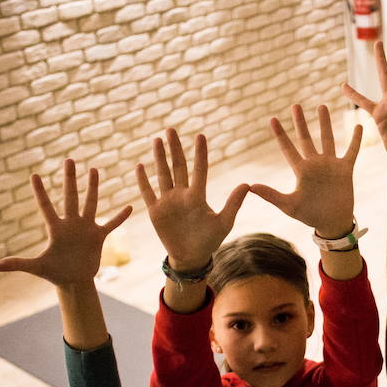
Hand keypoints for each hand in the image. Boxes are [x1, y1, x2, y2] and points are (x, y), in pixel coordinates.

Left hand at [0, 159, 131, 286]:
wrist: (73, 281)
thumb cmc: (54, 273)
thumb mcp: (36, 267)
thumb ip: (18, 264)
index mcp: (55, 229)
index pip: (46, 206)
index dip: (40, 191)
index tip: (34, 175)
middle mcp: (71, 224)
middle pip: (70, 196)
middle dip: (70, 178)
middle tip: (69, 159)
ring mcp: (86, 228)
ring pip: (90, 203)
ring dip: (92, 188)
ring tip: (93, 170)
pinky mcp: (98, 237)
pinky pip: (112, 224)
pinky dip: (120, 217)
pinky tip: (130, 207)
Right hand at [137, 130, 247, 270]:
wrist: (191, 257)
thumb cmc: (209, 240)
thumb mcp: (224, 223)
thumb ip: (233, 204)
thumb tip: (247, 184)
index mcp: (198, 196)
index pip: (199, 170)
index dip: (200, 154)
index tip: (200, 136)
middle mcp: (182, 194)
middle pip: (177, 167)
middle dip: (174, 148)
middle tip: (171, 129)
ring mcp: (167, 201)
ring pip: (162, 175)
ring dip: (159, 158)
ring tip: (157, 140)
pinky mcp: (155, 211)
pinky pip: (148, 193)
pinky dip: (143, 180)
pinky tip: (140, 165)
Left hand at [250, 104, 361, 238]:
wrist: (332, 223)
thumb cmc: (310, 216)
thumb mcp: (289, 205)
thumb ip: (271, 195)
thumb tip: (250, 186)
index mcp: (301, 171)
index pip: (288, 148)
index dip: (280, 134)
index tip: (273, 119)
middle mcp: (315, 164)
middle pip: (306, 138)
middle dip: (301, 122)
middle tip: (295, 105)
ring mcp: (330, 165)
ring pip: (327, 139)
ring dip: (325, 123)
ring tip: (321, 106)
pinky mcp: (345, 170)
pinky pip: (351, 151)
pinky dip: (356, 140)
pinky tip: (358, 125)